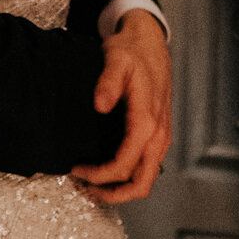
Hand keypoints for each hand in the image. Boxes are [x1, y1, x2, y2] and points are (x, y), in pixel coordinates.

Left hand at [71, 9, 171, 203]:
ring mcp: (160, 137)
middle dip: (113, 194)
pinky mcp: (157, 136)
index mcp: (148, 122)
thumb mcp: (116, 60)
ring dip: (121, 187)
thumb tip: (100, 105)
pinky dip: (128, 176)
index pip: (124, 165)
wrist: (150, 44)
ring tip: (93, 183)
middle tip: (86, 189)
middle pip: (141, 184)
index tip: (77, 170)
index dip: (99, 175)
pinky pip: (146, 166)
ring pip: (146, 179)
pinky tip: (107, 167)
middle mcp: (158, 135)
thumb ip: (107, 82)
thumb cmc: (133, 52)